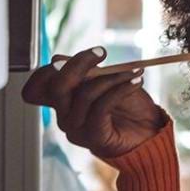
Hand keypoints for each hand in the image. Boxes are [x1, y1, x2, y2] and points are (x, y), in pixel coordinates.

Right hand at [21, 47, 167, 157]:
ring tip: (134, 72)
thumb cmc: (128, 107)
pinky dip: (120, 89)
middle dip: (79, 64)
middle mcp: (64, 116)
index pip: (40, 84)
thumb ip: (84, 71)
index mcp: (63, 101)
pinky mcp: (93, 138)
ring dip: (112, 77)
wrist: (149, 133)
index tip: (93, 52)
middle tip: (102, 52)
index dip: (58, 65)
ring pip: (85, 94)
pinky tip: (136, 82)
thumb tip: (58, 59)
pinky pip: (101, 107)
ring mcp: (76, 129)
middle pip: (57, 87)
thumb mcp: (105, 80)